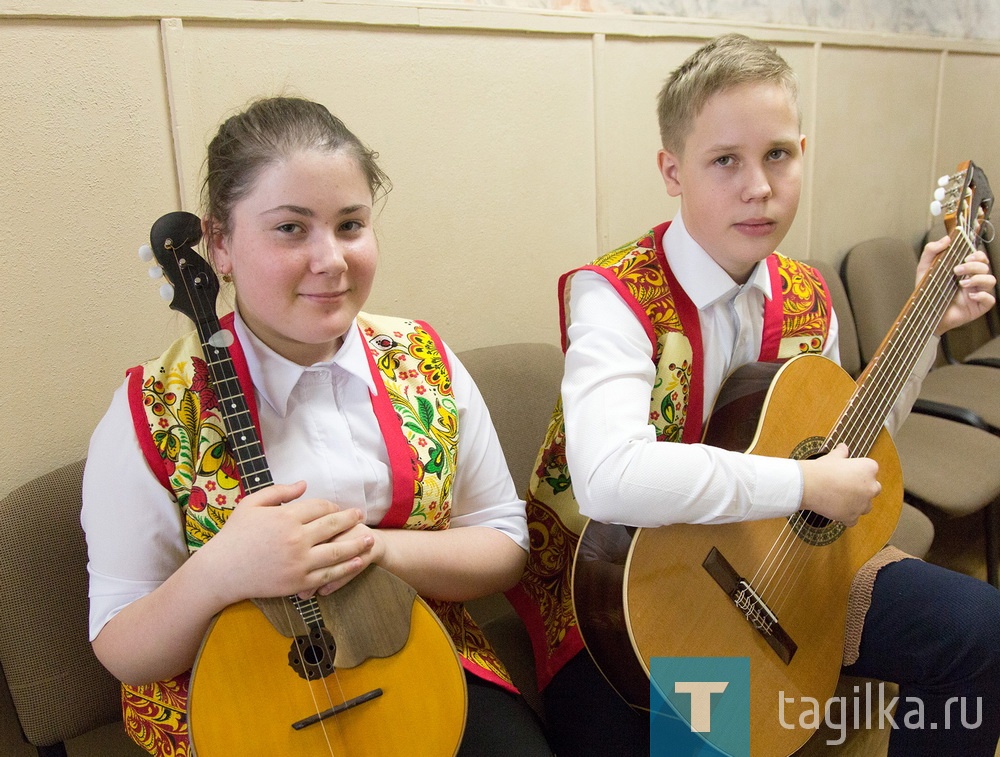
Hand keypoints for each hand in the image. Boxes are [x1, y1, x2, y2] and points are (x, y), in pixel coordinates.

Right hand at [200, 481, 374, 603]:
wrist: (221, 572)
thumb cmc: (234, 535)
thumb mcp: (251, 504)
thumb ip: (279, 491)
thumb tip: (304, 484)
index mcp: (286, 516)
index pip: (319, 507)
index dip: (331, 506)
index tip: (337, 508)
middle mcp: (296, 538)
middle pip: (333, 525)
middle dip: (350, 519)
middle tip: (361, 515)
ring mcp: (299, 562)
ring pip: (337, 551)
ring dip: (356, 543)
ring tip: (369, 539)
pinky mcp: (299, 582)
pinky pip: (328, 574)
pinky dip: (346, 568)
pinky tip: (357, 561)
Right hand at [798, 443, 879, 526]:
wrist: (810, 486)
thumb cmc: (822, 469)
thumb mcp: (832, 457)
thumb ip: (841, 452)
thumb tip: (843, 447)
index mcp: (869, 468)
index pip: (871, 470)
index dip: (859, 471)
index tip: (847, 472)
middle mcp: (871, 487)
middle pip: (874, 488)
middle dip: (863, 488)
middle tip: (846, 486)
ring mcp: (863, 504)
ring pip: (866, 506)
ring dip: (857, 504)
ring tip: (840, 499)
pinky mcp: (852, 516)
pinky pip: (853, 519)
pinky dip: (847, 517)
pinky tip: (836, 510)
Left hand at [918, 235, 996, 334]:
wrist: (924, 314)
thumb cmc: (927, 292)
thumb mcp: (924, 269)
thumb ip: (931, 251)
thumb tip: (946, 239)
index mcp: (964, 270)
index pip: (979, 257)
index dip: (978, 254)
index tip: (967, 255)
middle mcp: (973, 280)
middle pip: (986, 266)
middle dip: (974, 265)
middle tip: (957, 270)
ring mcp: (977, 293)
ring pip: (991, 280)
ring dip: (978, 278)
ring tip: (962, 283)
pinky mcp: (978, 307)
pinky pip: (990, 299)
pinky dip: (982, 295)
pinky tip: (969, 296)